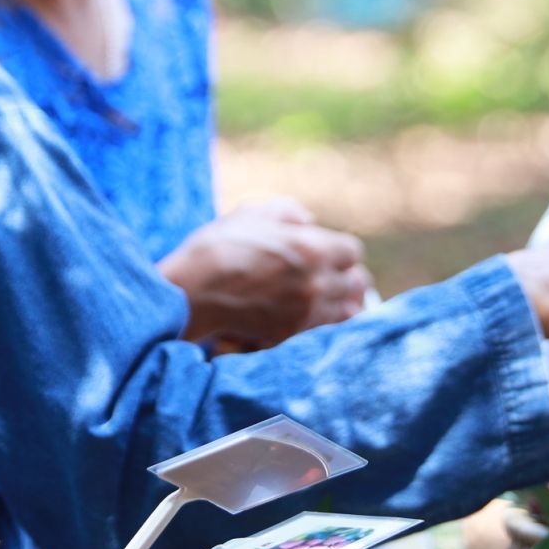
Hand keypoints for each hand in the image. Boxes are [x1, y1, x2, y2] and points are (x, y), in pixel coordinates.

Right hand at [160, 197, 373, 350]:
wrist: (191, 292)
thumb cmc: (218, 247)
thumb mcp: (253, 213)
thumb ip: (288, 212)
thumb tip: (308, 221)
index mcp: (313, 248)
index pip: (352, 251)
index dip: (339, 251)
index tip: (327, 253)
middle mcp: (317, 282)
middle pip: (357, 284)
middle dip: (347, 278)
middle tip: (334, 278)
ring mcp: (306, 312)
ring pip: (347, 312)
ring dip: (342, 304)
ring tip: (331, 301)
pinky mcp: (291, 336)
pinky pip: (324, 333)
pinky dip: (325, 326)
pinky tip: (314, 320)